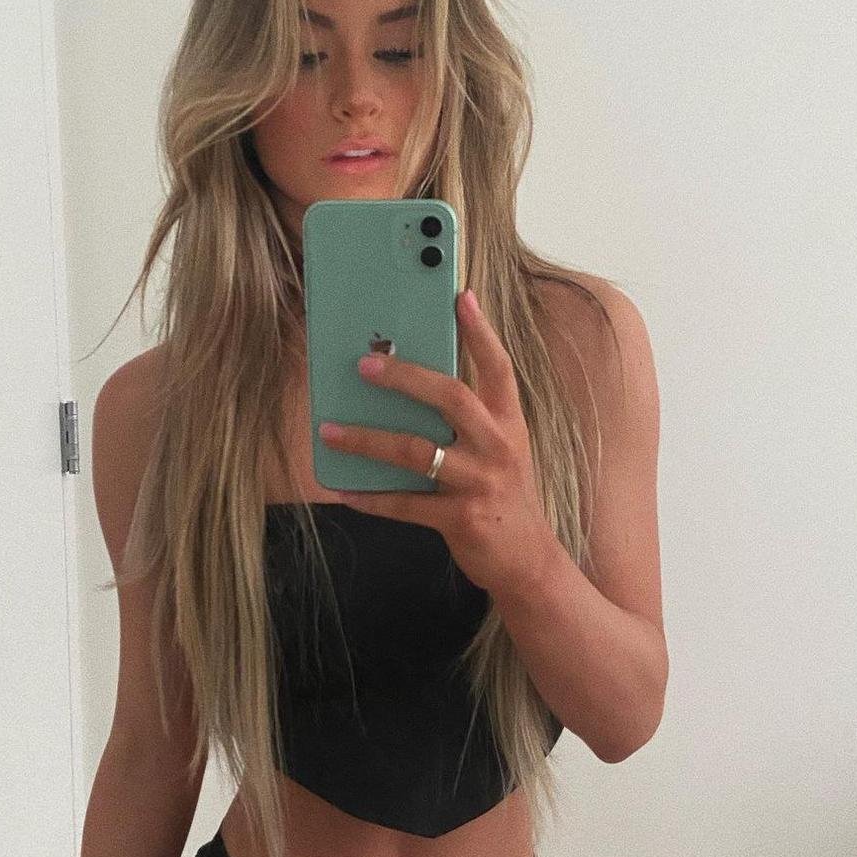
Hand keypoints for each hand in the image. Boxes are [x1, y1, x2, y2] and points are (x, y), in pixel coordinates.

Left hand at [318, 289, 550, 593]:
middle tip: (363, 363)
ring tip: (329, 430)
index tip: (461, 297)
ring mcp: (481, 482)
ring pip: (417, 451)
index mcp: (508, 421)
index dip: (481, 331)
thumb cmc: (502, 492)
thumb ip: (467, 416)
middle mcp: (498, 445)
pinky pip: (406, 503)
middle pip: (451, 396)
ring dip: (367, 439)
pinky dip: (371, 497)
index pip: (498, 367)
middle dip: (405, 376)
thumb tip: (410, 384)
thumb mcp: (498, 446)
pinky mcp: (462, 519)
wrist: (528, 559)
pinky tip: (344, 489)